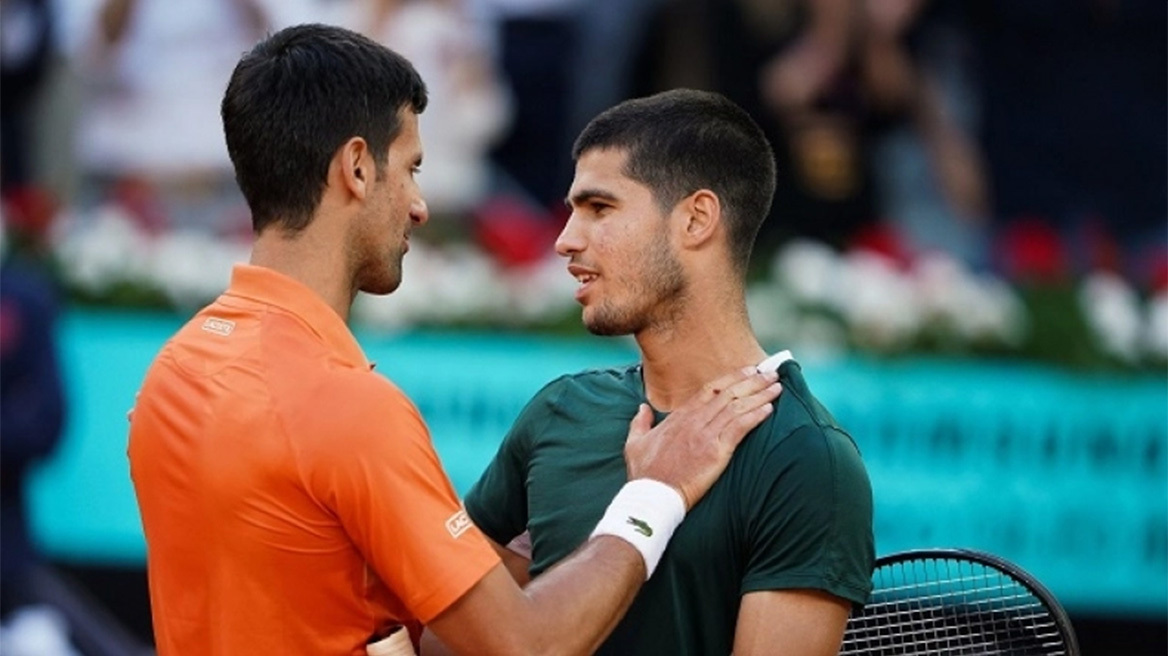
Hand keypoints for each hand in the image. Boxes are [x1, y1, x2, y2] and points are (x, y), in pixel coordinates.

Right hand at [624, 368, 780, 509]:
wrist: (652, 495)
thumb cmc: (644, 473)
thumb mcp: (635, 442)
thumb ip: (640, 422)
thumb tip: (642, 408)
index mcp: (680, 416)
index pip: (710, 389)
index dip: (732, 378)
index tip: (748, 370)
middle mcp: (695, 420)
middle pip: (729, 393)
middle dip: (753, 381)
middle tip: (771, 372)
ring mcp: (706, 434)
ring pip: (737, 407)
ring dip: (760, 395)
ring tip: (777, 387)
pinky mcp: (716, 452)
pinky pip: (740, 428)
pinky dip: (755, 417)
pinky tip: (769, 410)